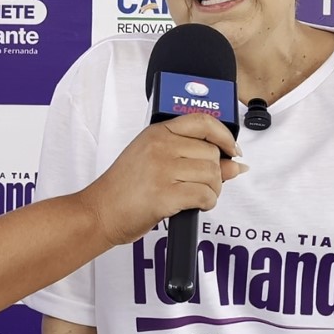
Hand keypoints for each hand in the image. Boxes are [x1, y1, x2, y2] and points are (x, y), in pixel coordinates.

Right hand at [77, 114, 244, 246]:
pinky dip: (206, 204)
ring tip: (194, 196)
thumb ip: (193, 158)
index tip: (232, 150)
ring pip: (212, 176)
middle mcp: (160, 147)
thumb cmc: (123, 188)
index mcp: (157, 133)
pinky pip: (205, 196)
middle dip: (215, 174)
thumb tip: (235, 164)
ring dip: (212, 191)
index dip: (224, 136)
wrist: (99, 212)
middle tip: (202, 185)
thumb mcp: (155, 161)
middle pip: (212, 153)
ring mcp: (162, 170)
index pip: (202, 121)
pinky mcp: (165, 195)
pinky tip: (193, 205)